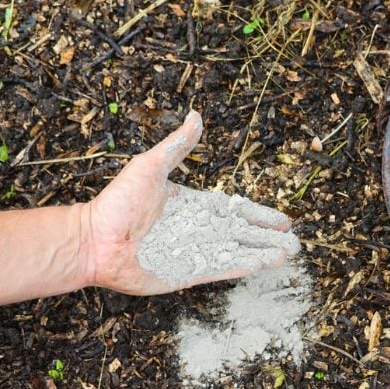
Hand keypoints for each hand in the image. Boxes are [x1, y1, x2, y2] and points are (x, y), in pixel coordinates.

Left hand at [83, 111, 299, 294]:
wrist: (95, 240)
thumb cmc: (117, 203)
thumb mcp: (150, 166)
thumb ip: (178, 146)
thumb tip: (195, 115)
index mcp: (195, 207)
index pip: (236, 211)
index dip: (259, 215)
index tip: (282, 219)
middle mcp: (199, 231)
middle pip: (243, 234)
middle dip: (269, 237)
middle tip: (295, 241)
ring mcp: (195, 253)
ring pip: (238, 252)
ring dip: (263, 253)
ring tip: (287, 254)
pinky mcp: (188, 273)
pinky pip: (222, 269)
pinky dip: (243, 266)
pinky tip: (262, 264)